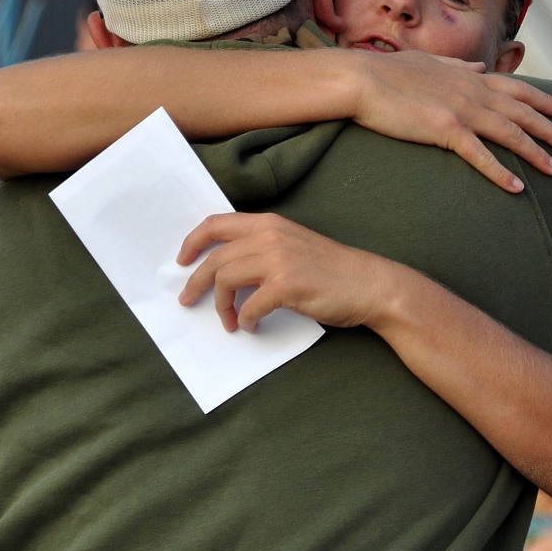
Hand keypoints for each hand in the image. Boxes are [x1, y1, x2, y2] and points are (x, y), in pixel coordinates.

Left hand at [177, 211, 398, 332]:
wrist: (370, 284)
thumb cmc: (334, 271)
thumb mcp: (294, 245)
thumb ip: (263, 248)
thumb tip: (227, 269)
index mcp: (269, 223)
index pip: (216, 224)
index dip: (192, 242)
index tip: (181, 261)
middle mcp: (270, 236)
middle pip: (215, 258)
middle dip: (195, 283)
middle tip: (188, 301)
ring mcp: (278, 260)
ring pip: (225, 282)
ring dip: (220, 306)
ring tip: (227, 321)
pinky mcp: (286, 285)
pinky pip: (249, 307)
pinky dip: (245, 320)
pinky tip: (251, 326)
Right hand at [349, 50, 551, 192]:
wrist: (362, 79)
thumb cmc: (388, 72)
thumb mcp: (428, 62)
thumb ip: (458, 65)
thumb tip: (479, 66)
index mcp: (468, 76)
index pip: (516, 88)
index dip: (543, 99)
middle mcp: (472, 91)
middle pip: (522, 112)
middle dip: (551, 129)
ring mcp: (462, 110)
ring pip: (510, 133)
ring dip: (536, 153)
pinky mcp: (446, 130)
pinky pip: (481, 156)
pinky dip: (501, 172)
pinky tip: (517, 188)